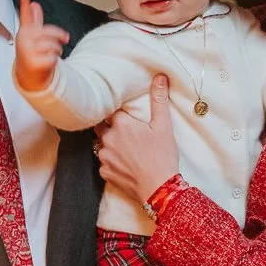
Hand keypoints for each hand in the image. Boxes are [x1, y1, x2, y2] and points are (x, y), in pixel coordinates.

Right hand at [14, 0, 69, 90]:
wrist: (28, 73)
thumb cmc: (32, 52)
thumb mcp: (33, 35)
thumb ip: (34, 20)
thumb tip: (34, 4)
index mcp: (25, 31)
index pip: (25, 16)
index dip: (25, 4)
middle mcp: (24, 40)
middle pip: (49, 32)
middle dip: (60, 36)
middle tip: (64, 39)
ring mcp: (27, 51)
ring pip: (53, 46)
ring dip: (57, 50)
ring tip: (51, 53)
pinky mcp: (33, 63)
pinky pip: (53, 58)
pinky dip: (54, 60)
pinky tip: (47, 61)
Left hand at [98, 74, 179, 202]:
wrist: (159, 188)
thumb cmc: (162, 156)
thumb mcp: (163, 126)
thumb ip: (159, 100)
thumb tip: (159, 77)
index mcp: (121, 123)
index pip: (110, 110)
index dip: (117, 112)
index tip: (124, 115)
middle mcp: (107, 138)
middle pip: (101, 126)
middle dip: (110, 127)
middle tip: (126, 132)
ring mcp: (104, 156)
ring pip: (101, 145)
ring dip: (110, 144)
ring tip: (126, 149)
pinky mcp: (104, 172)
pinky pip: (104, 163)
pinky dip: (111, 162)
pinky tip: (124, 164)